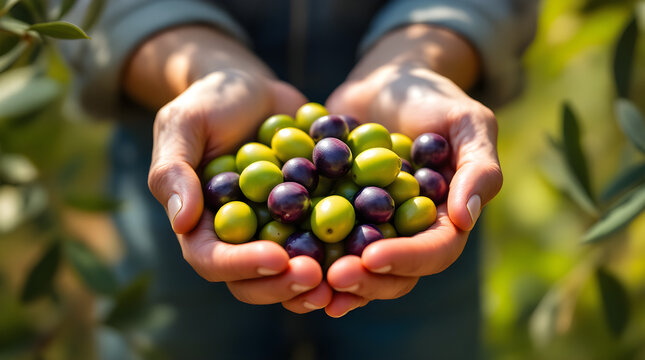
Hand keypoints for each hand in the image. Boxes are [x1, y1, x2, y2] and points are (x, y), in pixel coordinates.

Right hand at [124, 26, 332, 311]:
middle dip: (284, 285)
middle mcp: (239, 239)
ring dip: (318, 282)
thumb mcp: (184, 124)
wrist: (254, 89)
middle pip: (254, 280)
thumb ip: (174, 170)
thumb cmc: (210, 102)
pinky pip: (327, 243)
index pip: (213, 259)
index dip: (242, 265)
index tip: (276, 258)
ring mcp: (276, 233)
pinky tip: (372, 248)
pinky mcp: (309, 218)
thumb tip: (182, 222)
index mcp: (202, 226)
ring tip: (348, 277)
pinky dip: (346, 251)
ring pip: (292, 273)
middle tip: (317, 277)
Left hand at [322, 25, 502, 316]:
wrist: (384, 81)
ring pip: (357, 270)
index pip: (435, 251)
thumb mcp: (467, 121)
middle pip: (395, 275)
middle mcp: (409, 234)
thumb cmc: (432, 97)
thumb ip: (478, 168)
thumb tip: (466, 219)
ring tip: (305, 284)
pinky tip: (283, 263)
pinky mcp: (337, 217)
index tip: (372, 258)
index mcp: (445, 220)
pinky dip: (306, 257)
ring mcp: (372, 229)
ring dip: (333, 283)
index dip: (406, 260)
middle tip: (334, 278)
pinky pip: (322, 244)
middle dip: (366, 281)